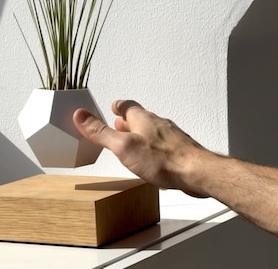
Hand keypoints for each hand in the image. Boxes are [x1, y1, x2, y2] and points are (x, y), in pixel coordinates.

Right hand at [73, 100, 213, 196]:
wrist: (197, 173)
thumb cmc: (163, 160)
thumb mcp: (123, 147)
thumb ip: (101, 133)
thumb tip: (80, 115)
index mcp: (143, 119)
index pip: (128, 106)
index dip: (119, 105)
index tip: (114, 105)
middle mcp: (158, 124)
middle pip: (140, 118)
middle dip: (128, 121)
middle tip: (119, 123)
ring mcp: (171, 137)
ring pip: (153, 131)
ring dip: (141, 134)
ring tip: (133, 141)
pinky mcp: (180, 151)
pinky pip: (163, 145)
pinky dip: (154, 147)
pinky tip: (153, 158)